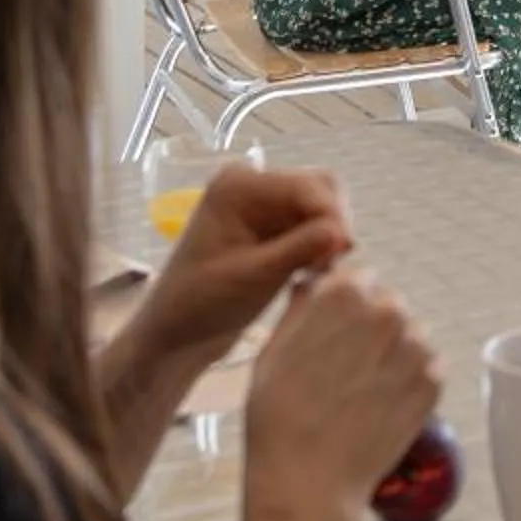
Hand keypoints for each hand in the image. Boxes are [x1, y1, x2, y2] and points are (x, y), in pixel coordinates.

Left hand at [130, 165, 353, 369]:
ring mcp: (263, 207)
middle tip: (329, 268)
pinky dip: (319, 250)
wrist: (175, 334)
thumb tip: (345, 234)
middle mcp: (254, 186)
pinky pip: (313, 228)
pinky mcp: (271, 230)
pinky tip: (309, 276)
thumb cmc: (202, 303)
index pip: (309, 186)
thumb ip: (300, 249)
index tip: (343, 255)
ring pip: (321, 211)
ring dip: (328, 241)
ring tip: (316, 276)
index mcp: (240, 186)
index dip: (333, 216)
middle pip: (320, 191)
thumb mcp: (254, 277)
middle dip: (333, 226)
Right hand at [246, 266, 444, 508]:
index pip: (357, 277)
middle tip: (345, 363)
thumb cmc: (279, 417)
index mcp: (345, 293)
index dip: (342, 301)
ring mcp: (416, 348)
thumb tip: (315, 282)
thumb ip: (301, 307)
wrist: (310, 480)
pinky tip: (380, 402)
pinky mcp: (433, 381)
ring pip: (409, 334)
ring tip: (362, 387)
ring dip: (392, 350)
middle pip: (387, 304)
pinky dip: (408, 377)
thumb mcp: (274, 351)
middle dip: (370, 324)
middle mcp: (388, 312)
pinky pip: (426, 365)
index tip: (331, 326)